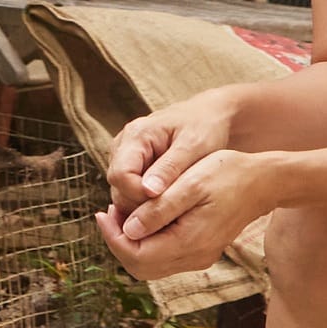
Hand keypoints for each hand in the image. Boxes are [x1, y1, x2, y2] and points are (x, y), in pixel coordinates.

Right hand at [100, 86, 247, 225]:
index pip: (121, 174)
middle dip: (141, 203)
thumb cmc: (204, 128)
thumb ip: (170, 168)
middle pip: (117, 185)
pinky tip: (168, 202)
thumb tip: (148, 191)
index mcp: (136, 134)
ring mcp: (124, 155)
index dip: (138, 195)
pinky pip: (129, 189)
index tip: (167, 202)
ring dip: (143, 204)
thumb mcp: (194, 146)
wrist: (209, 117)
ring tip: (173, 206)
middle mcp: (123, 144)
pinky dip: (145, 200)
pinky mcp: (131, 165)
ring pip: (120, 190)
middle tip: (173, 210)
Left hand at [102, 133, 288, 280]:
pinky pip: (163, 257)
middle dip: (117, 241)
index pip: (136, 255)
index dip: (112, 236)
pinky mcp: (200, 252)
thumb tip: (127, 229)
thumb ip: (159, 209)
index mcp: (190, 242)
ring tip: (121, 212)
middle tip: (109, 212)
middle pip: (139, 266)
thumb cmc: (227, 174)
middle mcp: (195, 257)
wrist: (262, 182)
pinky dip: (146, 241)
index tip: (103, 212)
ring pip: (150, 265)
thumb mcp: (190, 184)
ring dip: (130, 242)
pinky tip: (141, 217)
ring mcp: (199, 258)